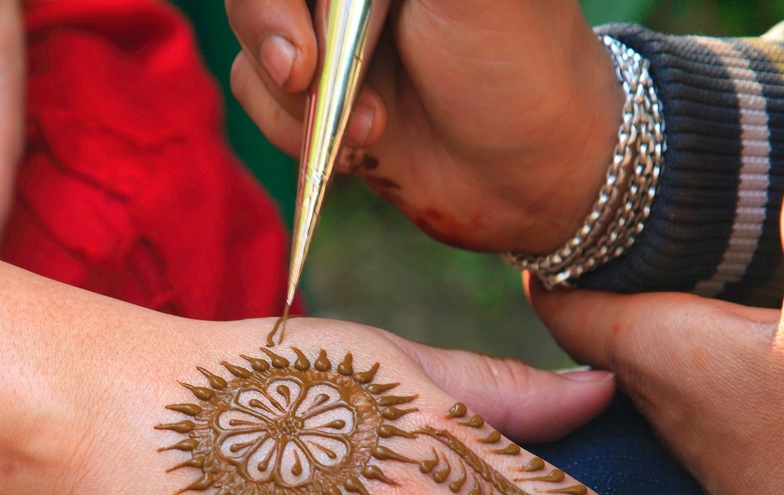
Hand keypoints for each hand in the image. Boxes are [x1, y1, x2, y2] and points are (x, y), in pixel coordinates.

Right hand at [225, 0, 620, 252]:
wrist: (532, 174)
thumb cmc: (521, 63)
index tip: (305, 46)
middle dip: (273, 34)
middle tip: (304, 77)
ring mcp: (328, 31)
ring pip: (251, 42)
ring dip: (293, 99)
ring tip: (373, 126)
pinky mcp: (315, 90)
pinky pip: (256, 94)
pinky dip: (290, 130)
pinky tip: (357, 146)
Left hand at [532, 148, 783, 494]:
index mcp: (650, 346)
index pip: (555, 298)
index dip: (547, 252)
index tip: (550, 213)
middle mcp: (649, 393)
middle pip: (597, 322)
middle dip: (604, 272)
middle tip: (621, 220)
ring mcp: (687, 433)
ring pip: (646, 356)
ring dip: (656, 310)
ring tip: (684, 258)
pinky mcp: (728, 458)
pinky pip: (693, 387)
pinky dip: (700, 349)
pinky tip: (743, 329)